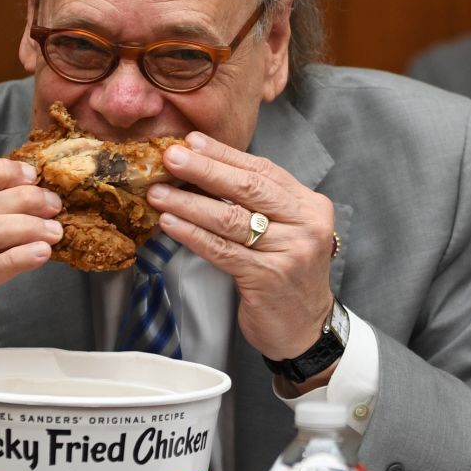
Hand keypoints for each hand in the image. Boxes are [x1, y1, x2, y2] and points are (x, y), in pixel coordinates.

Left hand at [146, 132, 335, 362]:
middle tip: (170, 157)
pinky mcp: (267, 278)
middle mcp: (305, 225)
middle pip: (248, 189)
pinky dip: (192, 234)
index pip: (264, 171)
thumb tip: (204, 171)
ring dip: (189, 203)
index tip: (192, 141)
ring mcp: (289, 252)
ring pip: (230, 219)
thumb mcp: (286, 231)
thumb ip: (259, 204)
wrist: (306, 328)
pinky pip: (221, 250)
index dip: (226, 155)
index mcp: (311, 206)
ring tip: (159, 193)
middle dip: (204, 170)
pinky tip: (170, 224)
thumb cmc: (288, 276)